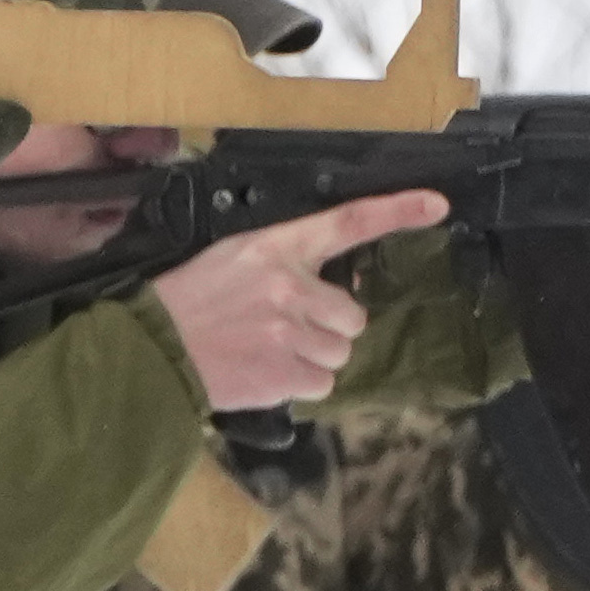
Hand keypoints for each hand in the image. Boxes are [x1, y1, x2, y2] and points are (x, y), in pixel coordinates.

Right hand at [144, 188, 449, 411]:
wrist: (151, 351)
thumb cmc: (190, 303)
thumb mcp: (236, 260)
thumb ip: (288, 268)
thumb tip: (338, 296)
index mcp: (277, 248)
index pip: (348, 221)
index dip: (397, 211)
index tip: (437, 205)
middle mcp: (290, 287)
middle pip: (352, 317)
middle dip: (328, 329)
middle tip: (286, 330)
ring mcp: (289, 334)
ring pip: (338, 354)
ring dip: (314, 359)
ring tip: (271, 354)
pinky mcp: (282, 374)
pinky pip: (320, 385)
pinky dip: (298, 384)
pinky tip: (266, 373)